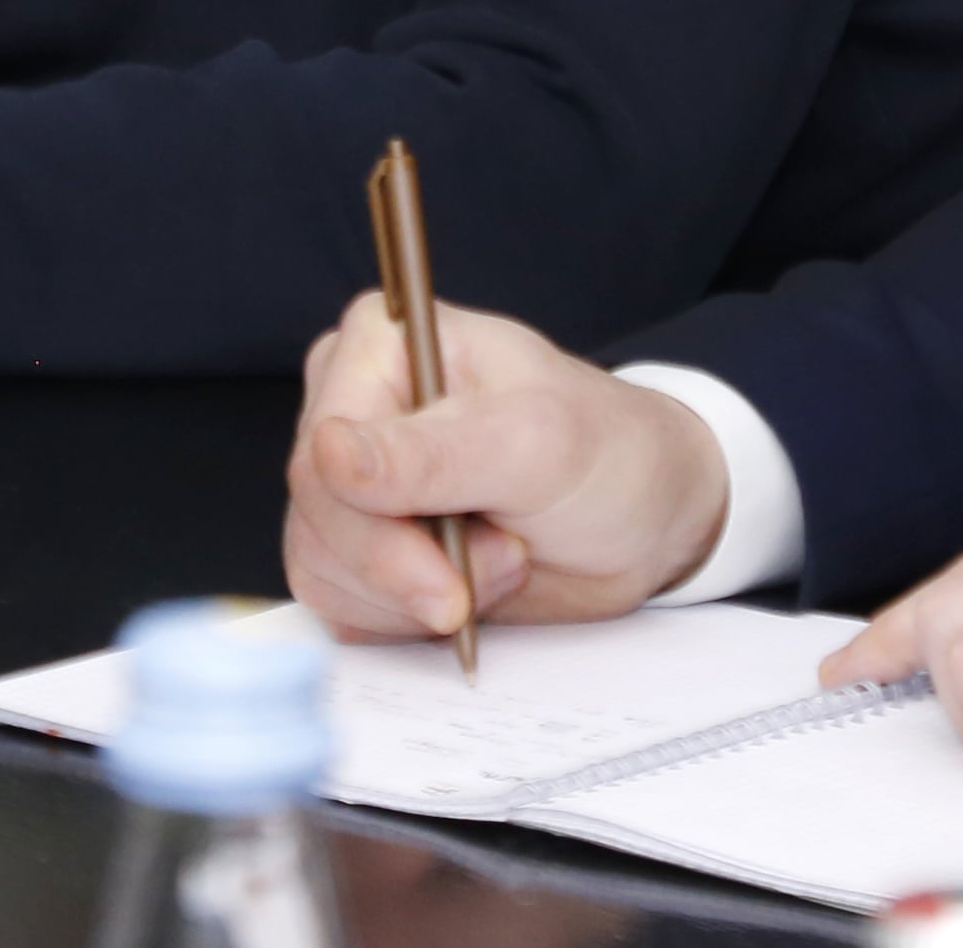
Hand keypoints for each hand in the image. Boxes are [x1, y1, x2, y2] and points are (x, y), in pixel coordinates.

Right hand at [284, 294, 735, 645]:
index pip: (323, 451)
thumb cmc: (606, 453)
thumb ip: (430, 454)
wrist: (645, 519)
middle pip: (317, 517)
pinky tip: (469, 589)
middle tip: (506, 560)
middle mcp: (353, 405)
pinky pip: (340, 604)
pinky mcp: (362, 545)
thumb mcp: (534, 443)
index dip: (374, 532)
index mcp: (381, 344)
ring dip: (415, 596)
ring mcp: (352, 479)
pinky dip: (405, 618)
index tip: (446, 583)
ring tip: (503, 561)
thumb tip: (329, 451)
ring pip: (321, 568)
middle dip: (411, 568)